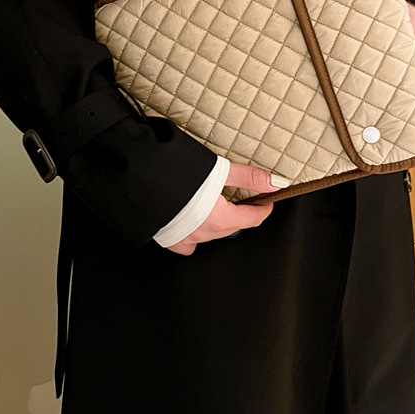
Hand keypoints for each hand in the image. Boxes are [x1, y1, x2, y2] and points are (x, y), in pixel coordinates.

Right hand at [166, 163, 282, 255]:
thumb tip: (275, 183)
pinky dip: (193, 235)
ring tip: (217, 207)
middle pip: (233, 227)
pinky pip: (187, 243)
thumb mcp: (218, 169)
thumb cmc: (176, 172)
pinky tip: (193, 224)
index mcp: (220, 218)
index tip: (266, 202)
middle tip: (243, 199)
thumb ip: (248, 177)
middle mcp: (204, 233)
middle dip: (241, 214)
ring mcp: (186, 238)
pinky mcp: (168, 238)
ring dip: (219, 223)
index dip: (262, 209)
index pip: (252, 219)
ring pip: (212, 235)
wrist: (139, 177)